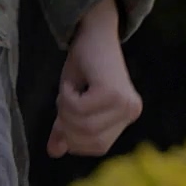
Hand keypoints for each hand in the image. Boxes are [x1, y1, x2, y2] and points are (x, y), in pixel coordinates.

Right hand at [48, 0, 142, 158]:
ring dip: (65, 108)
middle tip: (64, 99)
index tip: (66, 113)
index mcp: (127, 117)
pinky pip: (78, 109)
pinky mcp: (113, 93)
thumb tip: (55, 152)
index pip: (96, 147)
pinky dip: (66, 96)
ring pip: (82, 125)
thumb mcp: (72, 101)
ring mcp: (125, 103)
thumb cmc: (83, 66)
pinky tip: (72, 82)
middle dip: (66, 123)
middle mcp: (131, 112)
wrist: (93, 33)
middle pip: (87, 139)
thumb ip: (66, 127)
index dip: (73, 137)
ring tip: (68, 89)